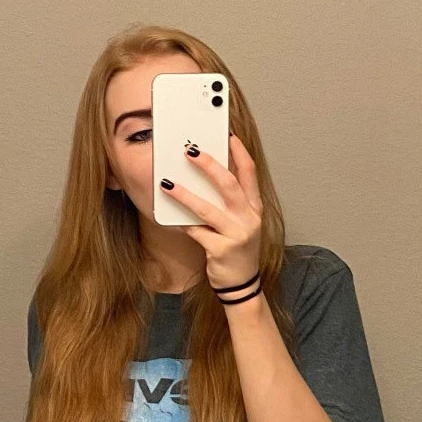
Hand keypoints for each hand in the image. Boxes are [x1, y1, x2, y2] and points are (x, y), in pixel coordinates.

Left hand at [159, 135, 263, 291]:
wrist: (241, 283)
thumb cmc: (237, 249)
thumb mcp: (240, 223)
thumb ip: (229, 203)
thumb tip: (205, 179)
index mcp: (254, 208)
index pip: (249, 174)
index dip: (239, 154)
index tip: (228, 137)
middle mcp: (248, 219)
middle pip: (228, 185)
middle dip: (208, 165)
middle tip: (190, 151)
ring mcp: (236, 235)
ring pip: (207, 208)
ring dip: (185, 194)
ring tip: (167, 184)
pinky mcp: (221, 250)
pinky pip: (195, 231)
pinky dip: (181, 223)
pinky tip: (169, 217)